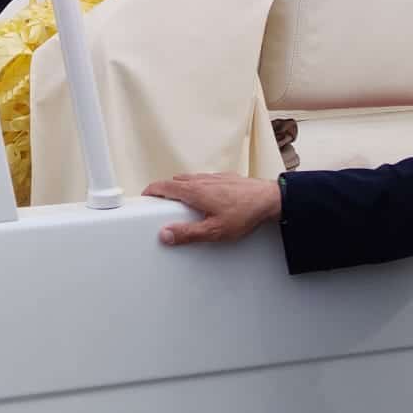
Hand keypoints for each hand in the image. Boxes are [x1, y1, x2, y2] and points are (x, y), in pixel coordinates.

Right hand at [144, 173, 281, 246]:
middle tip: (160, 204)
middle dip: (165, 191)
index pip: (164, 186)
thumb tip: (165, 234)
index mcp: (194, 191)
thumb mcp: (214, 231)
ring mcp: (213, 177)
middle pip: (175, 181)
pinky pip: (203, 179)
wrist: (268, 199)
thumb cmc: (244, 214)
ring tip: (180, 203)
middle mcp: (201, 180)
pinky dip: (196, 186)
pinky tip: (204, 199)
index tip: (144, 197)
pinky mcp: (225, 178)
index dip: (152, 190)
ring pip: (189, 179)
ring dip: (180, 188)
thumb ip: (187, 233)